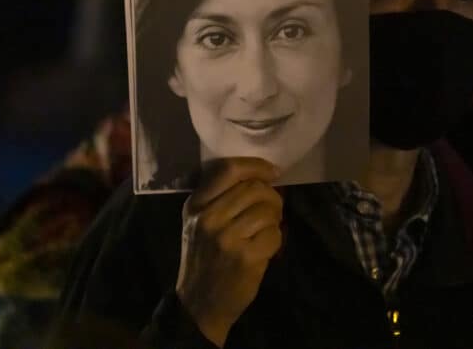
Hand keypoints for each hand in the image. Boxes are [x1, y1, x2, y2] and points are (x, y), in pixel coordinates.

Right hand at [175, 157, 282, 345]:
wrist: (198, 305)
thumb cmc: (204, 259)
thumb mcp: (200, 222)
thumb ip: (223, 197)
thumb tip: (264, 177)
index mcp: (196, 204)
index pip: (229, 169)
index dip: (256, 166)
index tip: (272, 172)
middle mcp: (208, 218)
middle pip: (255, 188)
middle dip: (272, 197)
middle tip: (272, 210)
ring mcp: (226, 238)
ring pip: (267, 210)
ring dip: (275, 220)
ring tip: (266, 230)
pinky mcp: (244, 258)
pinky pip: (274, 234)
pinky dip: (276, 240)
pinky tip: (264, 249)